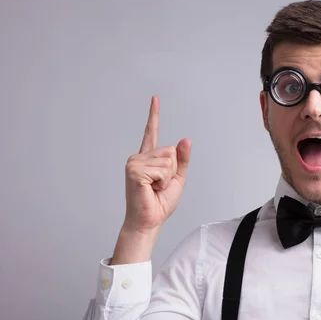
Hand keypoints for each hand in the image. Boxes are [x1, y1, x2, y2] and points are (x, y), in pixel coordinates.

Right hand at [122, 96, 191, 235]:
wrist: (150, 220)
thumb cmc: (160, 203)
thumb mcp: (178, 178)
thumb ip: (182, 160)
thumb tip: (186, 139)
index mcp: (148, 158)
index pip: (151, 132)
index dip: (154, 115)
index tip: (155, 98)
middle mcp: (139, 157)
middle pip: (170, 151)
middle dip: (172, 171)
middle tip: (159, 185)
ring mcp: (135, 162)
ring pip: (168, 160)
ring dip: (167, 177)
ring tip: (154, 188)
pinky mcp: (134, 170)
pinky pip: (162, 169)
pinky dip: (162, 181)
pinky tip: (150, 189)